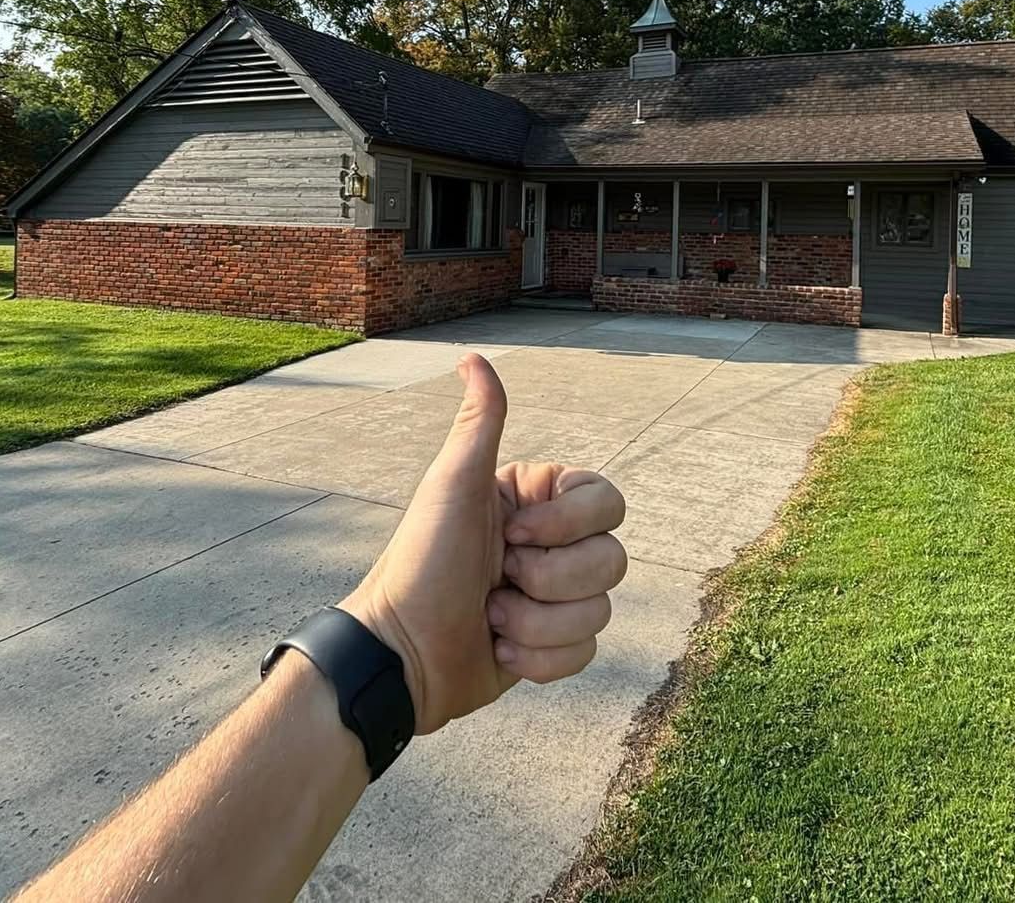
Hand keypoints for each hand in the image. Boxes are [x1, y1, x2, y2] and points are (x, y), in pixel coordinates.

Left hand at [338, 353, 626, 733]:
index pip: (607, 502)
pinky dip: (540, 658)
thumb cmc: (422, 563)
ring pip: (600, 609)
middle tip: (498, 580)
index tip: (512, 534)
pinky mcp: (553, 645)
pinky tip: (500, 648)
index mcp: (537, 501)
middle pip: (612, 560)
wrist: (402, 653)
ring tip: (492, 617)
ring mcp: (556, 597)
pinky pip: (586, 650)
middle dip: (550, 581)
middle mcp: (553, 545)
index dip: (566, 527)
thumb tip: (473, 357)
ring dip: (538, 623)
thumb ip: (479, 423)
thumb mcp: (452, 486)